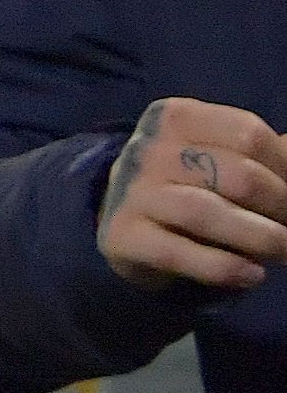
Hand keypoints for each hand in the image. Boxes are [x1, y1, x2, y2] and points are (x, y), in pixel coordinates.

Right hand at [102, 100, 286, 295]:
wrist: (123, 220)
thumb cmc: (186, 185)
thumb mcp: (217, 157)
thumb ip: (263, 157)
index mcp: (177, 117)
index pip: (248, 134)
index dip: (285, 168)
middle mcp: (150, 148)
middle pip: (237, 175)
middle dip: (281, 207)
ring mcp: (133, 191)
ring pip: (207, 212)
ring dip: (261, 238)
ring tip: (284, 253)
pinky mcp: (123, 234)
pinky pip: (178, 253)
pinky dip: (224, 267)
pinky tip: (252, 275)